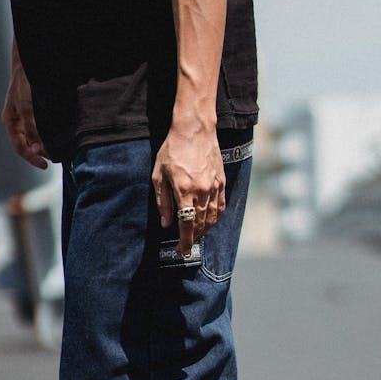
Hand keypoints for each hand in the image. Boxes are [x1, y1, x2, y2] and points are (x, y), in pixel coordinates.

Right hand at [2, 61, 48, 169]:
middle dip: (41, 153)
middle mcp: (19, 123)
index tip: (45, 165)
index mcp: (11, 123)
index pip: (20, 148)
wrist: (31, 63)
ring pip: (37, 138)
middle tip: (55, 157)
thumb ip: (31, 130)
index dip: (32, 158)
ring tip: (58, 149)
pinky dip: (50, 135)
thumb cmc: (24, 83)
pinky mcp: (37, 113)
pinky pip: (43, 129)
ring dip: (46, 145)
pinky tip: (58, 138)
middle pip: (29, 145)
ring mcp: (27, 118)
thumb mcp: (26, 108)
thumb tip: (36, 149)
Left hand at [152, 126, 225, 255]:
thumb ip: (162, 202)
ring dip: (203, 231)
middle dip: (192, 239)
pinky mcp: (221, 182)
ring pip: (212, 218)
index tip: (181, 251)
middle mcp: (202, 191)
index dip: (184, 242)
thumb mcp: (159, 175)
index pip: (187, 225)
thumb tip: (166, 224)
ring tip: (195, 236)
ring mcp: (214, 187)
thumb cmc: (173, 150)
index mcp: (185, 191)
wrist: (195, 129)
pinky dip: (214, 219)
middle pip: (200, 225)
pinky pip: (220, 207)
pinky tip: (208, 223)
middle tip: (185, 246)